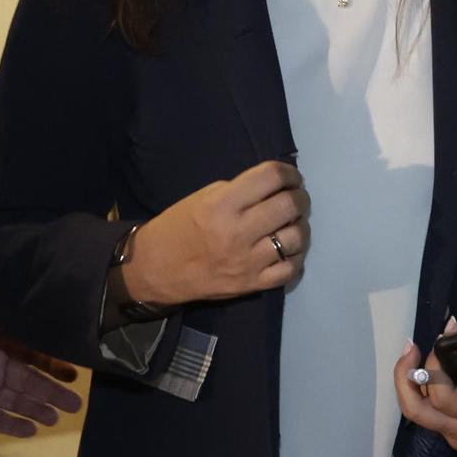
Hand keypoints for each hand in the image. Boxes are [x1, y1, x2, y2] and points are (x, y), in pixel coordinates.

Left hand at [0, 313, 82, 436]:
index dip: (52, 364)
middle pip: (29, 381)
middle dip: (53, 391)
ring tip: (57, 418)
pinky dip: (14, 425)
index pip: (31, 354)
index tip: (73, 374)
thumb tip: (35, 322)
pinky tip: (33, 430)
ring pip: (17, 402)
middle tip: (77, 403)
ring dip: (38, 409)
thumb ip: (5, 328)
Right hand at [120, 161, 307, 305]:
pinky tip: (289, 250)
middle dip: (300, 197)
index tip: (290, 176)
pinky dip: (296, 257)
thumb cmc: (176, 228)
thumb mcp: (201, 198)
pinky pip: (290, 270)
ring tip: (293, 223)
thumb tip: (272, 189)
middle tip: (296, 197)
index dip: (288, 172)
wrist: (155, 270)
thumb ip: (237, 192)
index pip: (270, 178)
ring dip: (301, 226)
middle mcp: (238, 232)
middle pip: (289, 205)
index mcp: (222, 204)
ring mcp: (248, 261)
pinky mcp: (253, 284)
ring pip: (296, 238)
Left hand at [394, 323, 456, 456]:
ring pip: (418, 414)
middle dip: (404, 376)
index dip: (434, 369)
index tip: (443, 339)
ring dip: (409, 383)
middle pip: (416, 409)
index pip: (446, 399)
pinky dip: (422, 391)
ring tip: (414, 353)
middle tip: (412, 346)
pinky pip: (430, 415)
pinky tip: (431, 369)